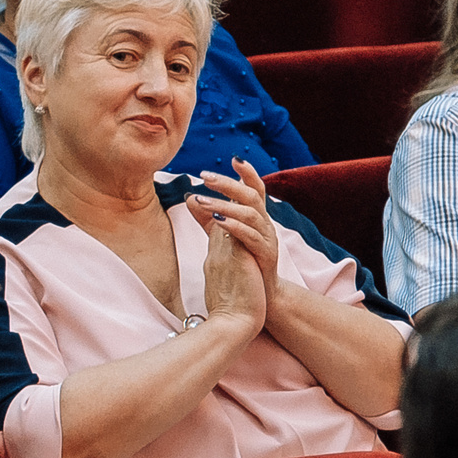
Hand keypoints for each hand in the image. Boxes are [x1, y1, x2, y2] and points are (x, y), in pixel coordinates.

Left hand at [189, 158, 281, 313]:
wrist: (256, 300)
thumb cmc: (240, 266)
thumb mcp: (221, 237)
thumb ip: (208, 217)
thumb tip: (189, 196)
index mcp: (256, 219)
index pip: (255, 189)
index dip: (248, 173)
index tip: (233, 158)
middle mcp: (265, 225)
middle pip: (252, 196)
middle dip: (228, 184)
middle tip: (204, 176)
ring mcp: (267, 240)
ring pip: (252, 214)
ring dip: (225, 205)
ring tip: (202, 200)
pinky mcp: (265, 256)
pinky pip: (251, 237)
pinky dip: (234, 227)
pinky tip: (217, 222)